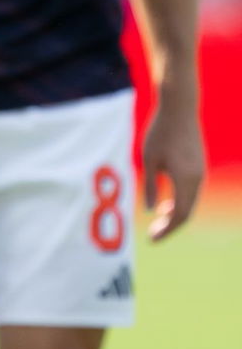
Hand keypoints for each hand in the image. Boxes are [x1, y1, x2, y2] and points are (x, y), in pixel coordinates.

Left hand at [141, 102, 204, 241]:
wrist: (180, 109)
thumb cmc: (160, 132)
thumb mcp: (149, 158)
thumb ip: (152, 185)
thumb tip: (152, 211)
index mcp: (186, 179)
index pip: (180, 215)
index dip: (167, 230)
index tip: (152, 239)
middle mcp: (197, 179)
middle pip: (187, 212)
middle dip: (170, 226)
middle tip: (152, 235)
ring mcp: (200, 173)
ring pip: (191, 203)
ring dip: (176, 214)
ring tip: (158, 221)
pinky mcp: (198, 167)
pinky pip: (192, 192)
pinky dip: (181, 202)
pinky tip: (167, 204)